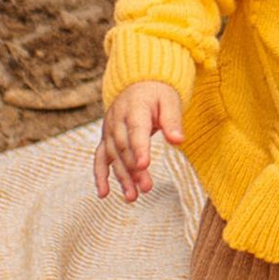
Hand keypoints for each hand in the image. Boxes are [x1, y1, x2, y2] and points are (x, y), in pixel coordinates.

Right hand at [97, 79, 182, 201]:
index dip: (139, 148)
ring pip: (113, 156)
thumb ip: (173, 121)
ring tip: (132, 197)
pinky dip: (100, 175)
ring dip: (121, 177)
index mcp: (134, 108)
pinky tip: (104, 194)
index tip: (144, 165)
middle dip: (133, 169)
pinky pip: (100, 157)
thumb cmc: (158, 93)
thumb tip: (178, 141)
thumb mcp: (170, 101)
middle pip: (124, 147)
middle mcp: (117, 119)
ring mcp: (109, 130)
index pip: (136, 130)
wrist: (139, 83)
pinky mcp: (107, 138)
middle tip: (146, 188)